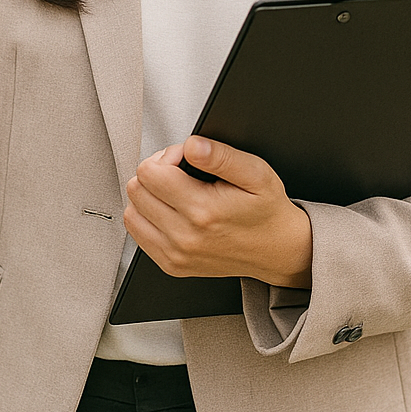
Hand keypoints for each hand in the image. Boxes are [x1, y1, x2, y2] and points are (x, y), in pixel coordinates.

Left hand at [124, 136, 312, 287]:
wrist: (278, 251)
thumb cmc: (266, 211)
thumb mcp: (256, 173)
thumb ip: (222, 155)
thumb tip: (191, 146)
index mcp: (203, 211)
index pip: (150, 172)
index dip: (167, 156)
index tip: (186, 159)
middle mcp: (185, 237)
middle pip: (137, 189)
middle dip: (156, 173)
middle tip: (182, 174)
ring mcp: (176, 255)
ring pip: (132, 211)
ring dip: (149, 196)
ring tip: (176, 192)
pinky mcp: (172, 265)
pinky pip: (138, 233)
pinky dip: (148, 217)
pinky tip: (171, 210)